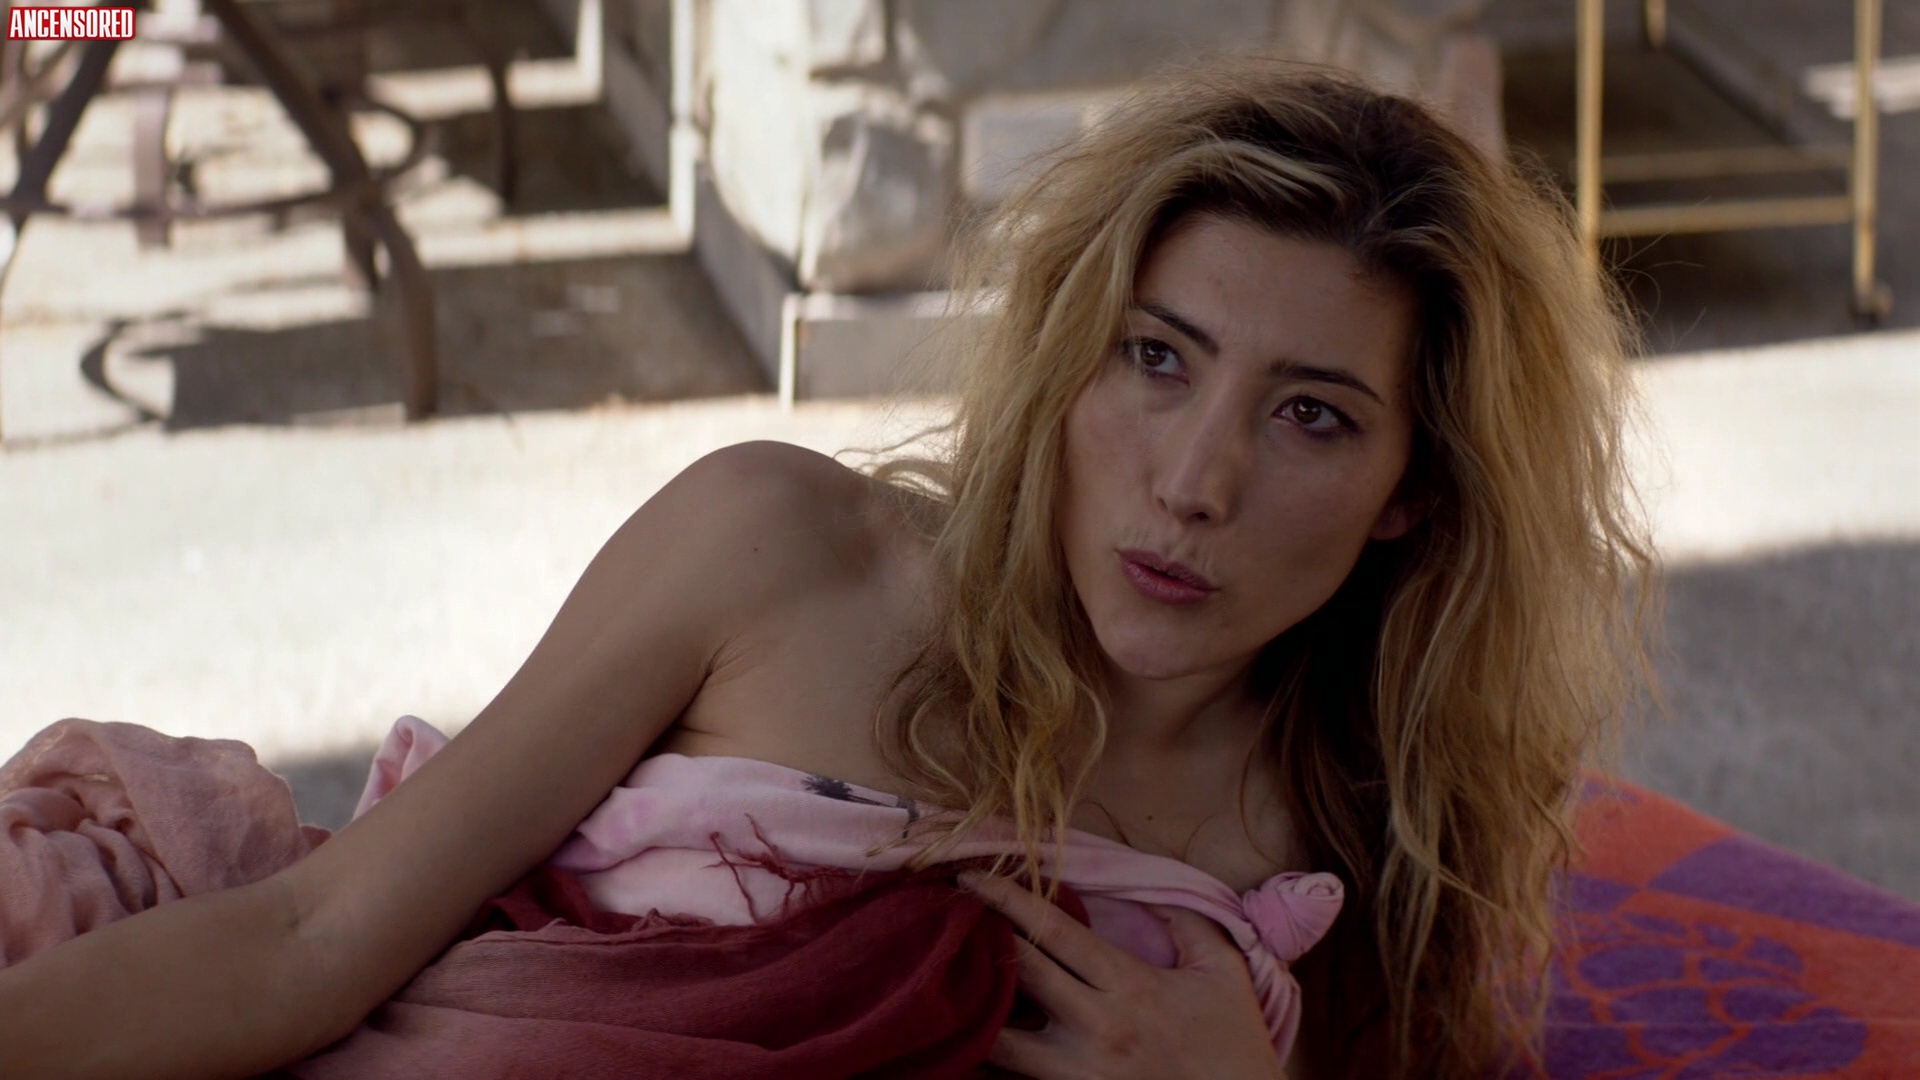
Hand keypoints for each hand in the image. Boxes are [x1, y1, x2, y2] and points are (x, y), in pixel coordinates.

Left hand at [959, 871, 1285, 1079]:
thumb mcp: (1224, 973)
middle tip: (940, 907)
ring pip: (999, 1039)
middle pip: (1017, 972)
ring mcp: (1078, 1075)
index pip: (1053, 931)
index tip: (971, 874)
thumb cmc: (1234, 1046)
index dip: (1005, 898)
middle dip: (973, 935)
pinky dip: (985, 1058)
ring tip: (940, 975)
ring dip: (969, 1004)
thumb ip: (1189, 923)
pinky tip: (963, 1036)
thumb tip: (1147, 890)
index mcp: (1129, 986)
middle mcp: (1095, 1028)